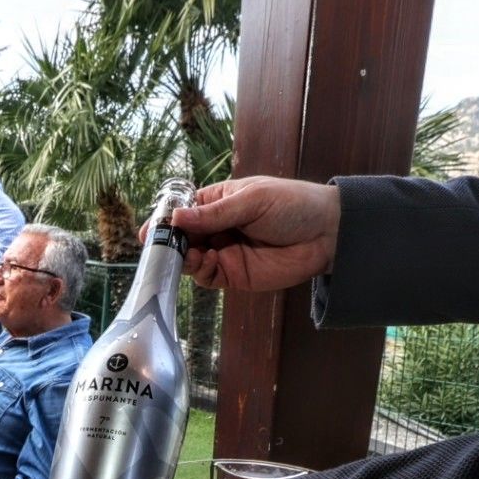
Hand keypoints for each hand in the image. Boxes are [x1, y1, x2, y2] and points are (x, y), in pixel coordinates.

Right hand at [153, 176, 340, 291]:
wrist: (327, 234)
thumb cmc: (294, 205)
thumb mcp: (252, 201)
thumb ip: (214, 213)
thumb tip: (177, 218)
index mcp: (218, 202)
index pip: (183, 211)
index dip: (166, 220)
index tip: (151, 229)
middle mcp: (217, 228)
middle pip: (182, 238)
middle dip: (169, 243)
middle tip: (160, 246)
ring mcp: (224, 253)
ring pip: (190, 259)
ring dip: (182, 258)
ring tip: (185, 253)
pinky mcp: (234, 276)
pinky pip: (207, 277)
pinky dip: (199, 272)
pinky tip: (202, 262)